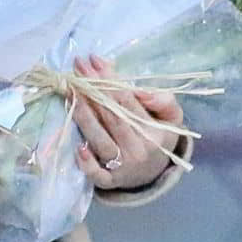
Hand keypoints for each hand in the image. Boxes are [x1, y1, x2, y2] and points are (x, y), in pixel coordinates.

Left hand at [71, 54, 181, 192]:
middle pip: (111, 116)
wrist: (152, 173)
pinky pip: (97, 175)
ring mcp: (122, 167)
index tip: (94, 60)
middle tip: (77, 67)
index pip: (128, 100)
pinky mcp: (110, 182)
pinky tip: (78, 147)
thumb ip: (164, 101)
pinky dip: (87, 164)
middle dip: (92, 89)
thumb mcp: (171, 118)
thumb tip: (142, 92)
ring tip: (70, 91)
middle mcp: (137, 149)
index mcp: (153, 131)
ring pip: (100, 140)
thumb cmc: (157, 137)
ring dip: (83, 116)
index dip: (110, 79)